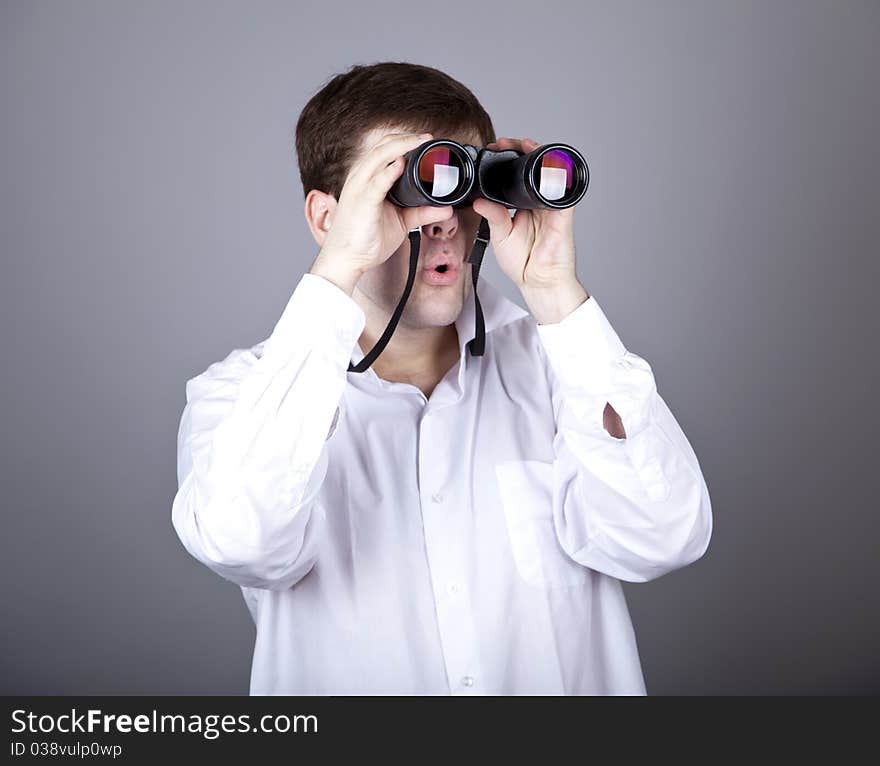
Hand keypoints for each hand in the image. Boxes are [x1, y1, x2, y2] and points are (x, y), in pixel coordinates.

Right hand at [311, 132, 453, 291]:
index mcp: (367, 178)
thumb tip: (447, 209)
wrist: (346, 259)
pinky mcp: (361, 202)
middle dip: (406, 138)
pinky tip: (401, 164)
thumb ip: (422, 212)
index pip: (384, 149)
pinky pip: (376, 182)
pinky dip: (389, 172)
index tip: (426, 141)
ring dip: (400, 146)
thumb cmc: (365, 239)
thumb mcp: (401, 222)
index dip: (405, 141)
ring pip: (379, 156)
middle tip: (428, 137)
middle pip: (382, 146)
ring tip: (420, 141)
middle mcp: (361, 178)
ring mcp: (359, 188)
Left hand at [472, 137, 588, 321]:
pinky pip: (563, 187)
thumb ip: (492, 216)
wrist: (540, 281)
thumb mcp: (500, 236)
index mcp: (522, 204)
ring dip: (537, 153)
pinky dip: (556, 172)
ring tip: (523, 144)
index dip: (506, 159)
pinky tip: (546, 161)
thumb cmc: (522, 262)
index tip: (492, 150)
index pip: (515, 174)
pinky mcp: (562, 211)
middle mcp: (537, 200)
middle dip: (519, 149)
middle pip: (532, 166)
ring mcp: (551, 204)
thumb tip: (478, 200)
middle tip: (503, 143)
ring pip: (548, 170)